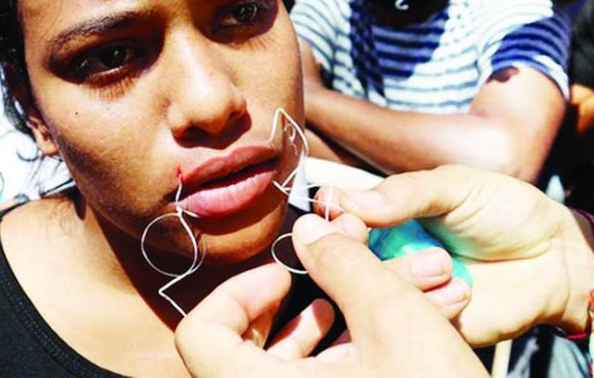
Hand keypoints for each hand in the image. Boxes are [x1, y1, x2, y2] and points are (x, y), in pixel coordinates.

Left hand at [175, 214, 485, 377]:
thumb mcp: (395, 317)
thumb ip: (343, 263)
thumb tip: (309, 229)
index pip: (199, 338)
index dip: (234, 294)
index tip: (282, 277)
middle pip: (232, 353)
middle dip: (277, 308)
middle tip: (312, 284)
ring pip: (274, 373)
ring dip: (305, 331)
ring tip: (343, 304)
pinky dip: (323, 361)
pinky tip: (363, 340)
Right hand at [317, 165, 593, 345]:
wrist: (556, 257)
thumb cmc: (506, 211)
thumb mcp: (455, 186)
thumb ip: (403, 192)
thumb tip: (342, 199)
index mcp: (388, 215)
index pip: (340, 217)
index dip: (335, 218)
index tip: (344, 217)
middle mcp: (388, 253)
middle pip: (344, 257)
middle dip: (356, 249)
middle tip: (373, 240)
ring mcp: (406, 290)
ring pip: (370, 292)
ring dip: (400, 276)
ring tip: (443, 265)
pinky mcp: (429, 324)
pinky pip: (406, 324)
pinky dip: (428, 306)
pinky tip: (460, 291)